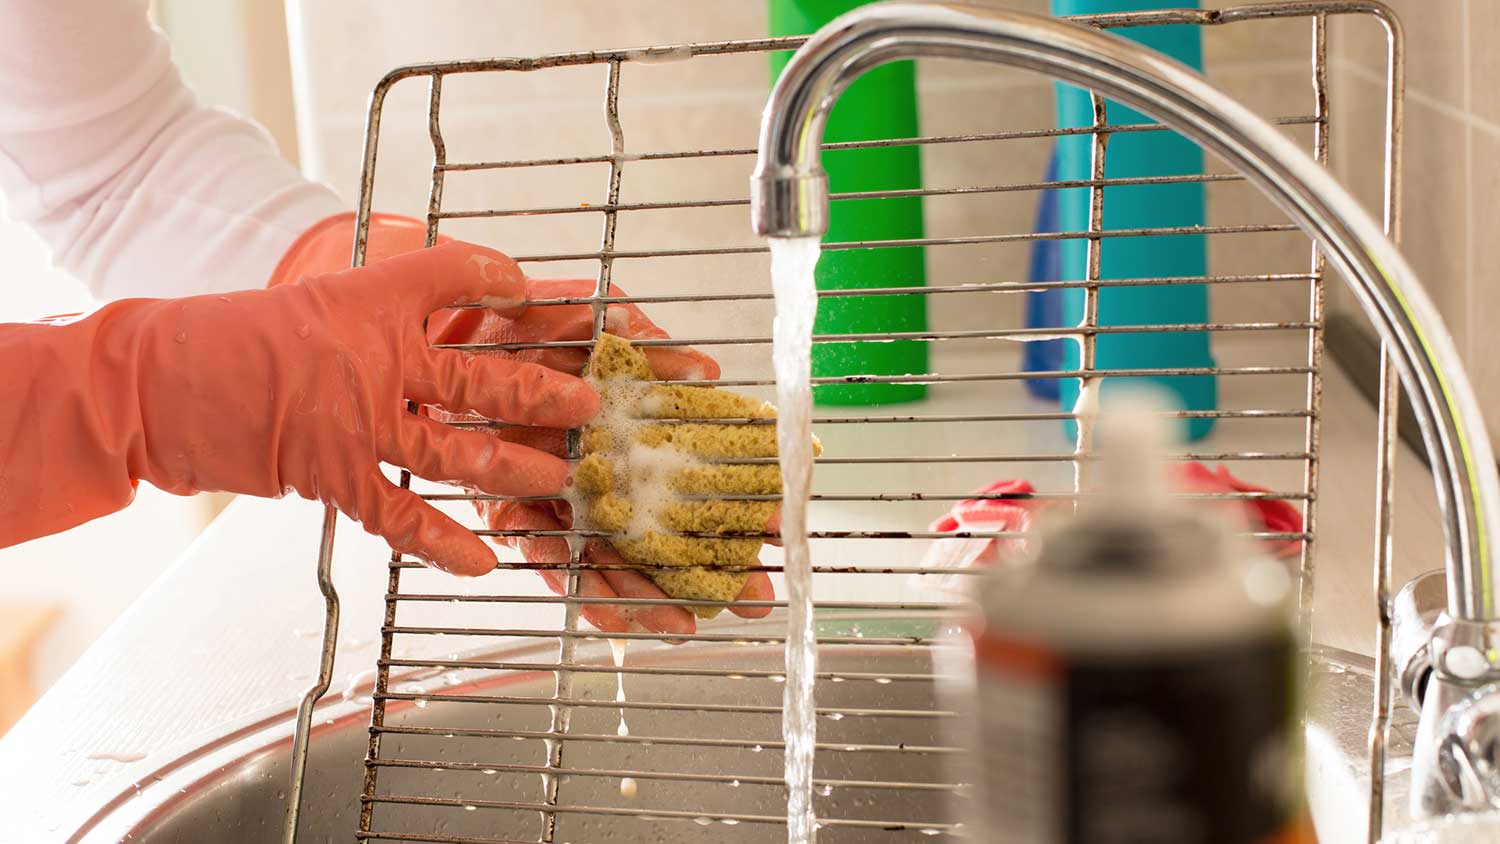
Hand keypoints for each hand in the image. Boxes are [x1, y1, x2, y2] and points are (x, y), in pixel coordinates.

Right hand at [136, 243, 597, 573]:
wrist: (160, 381)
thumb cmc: (229, 338)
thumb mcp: (313, 303)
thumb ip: (377, 311)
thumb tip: (431, 325)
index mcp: (370, 299)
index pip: (451, 274)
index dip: (499, 278)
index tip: (535, 288)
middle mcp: (377, 357)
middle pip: (482, 377)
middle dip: (543, 394)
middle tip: (590, 406)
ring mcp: (361, 419)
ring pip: (460, 450)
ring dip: (516, 468)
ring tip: (560, 479)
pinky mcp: (336, 473)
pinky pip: (405, 516)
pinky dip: (446, 543)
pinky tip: (486, 562)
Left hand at [426, 278, 776, 634]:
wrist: (428, 328)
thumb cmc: (502, 320)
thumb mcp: (578, 314)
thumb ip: (636, 340)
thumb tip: (702, 366)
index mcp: (615, 423)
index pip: (680, 468)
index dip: (727, 495)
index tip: (773, 522)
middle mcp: (591, 464)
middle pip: (654, 521)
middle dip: (705, 560)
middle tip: (754, 591)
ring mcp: (555, 493)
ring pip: (610, 554)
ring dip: (653, 591)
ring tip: (693, 618)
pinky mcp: (507, 510)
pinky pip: (551, 557)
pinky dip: (587, 588)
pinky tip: (622, 615)